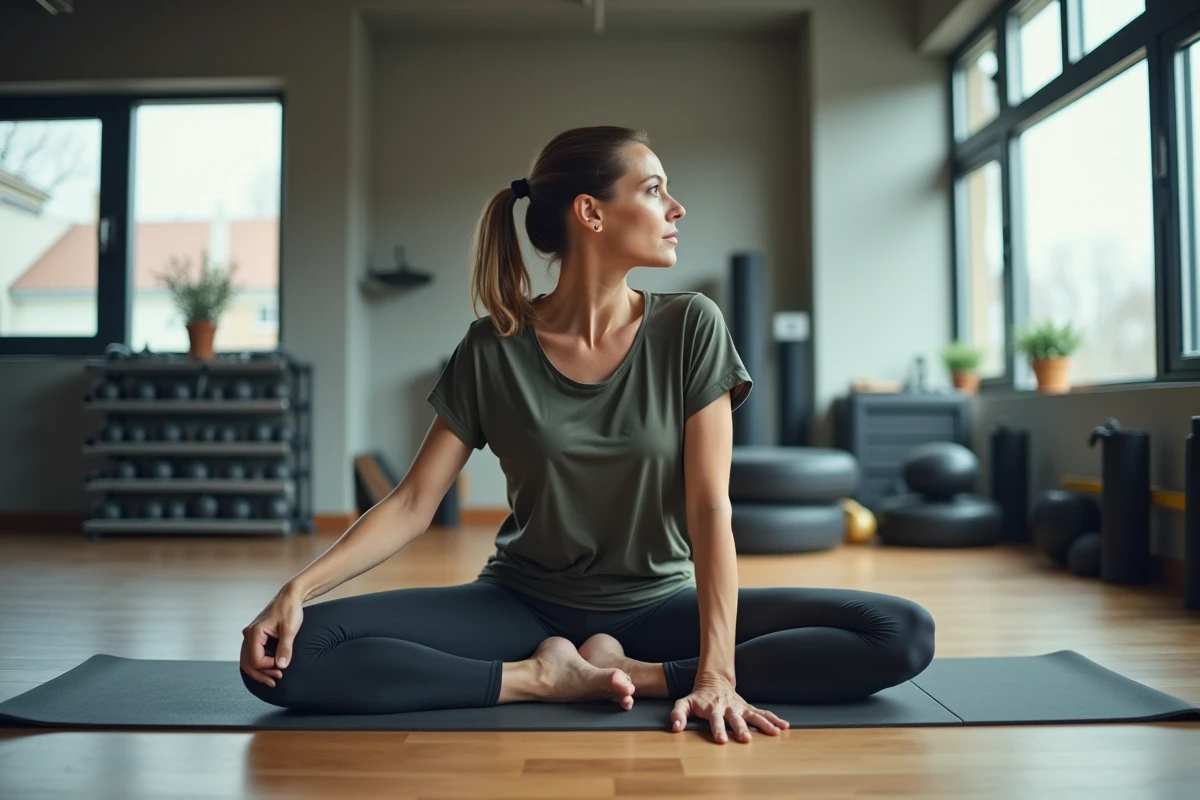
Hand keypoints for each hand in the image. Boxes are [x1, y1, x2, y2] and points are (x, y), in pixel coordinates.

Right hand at [240, 586, 304, 686]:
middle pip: (247, 663)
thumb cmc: (290, 609)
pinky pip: (253, 654)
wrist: (290, 596)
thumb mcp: (290, 629)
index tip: (282, 666)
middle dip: (261, 674)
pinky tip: (270, 669)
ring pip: (248, 660)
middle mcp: (248, 635)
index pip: (256, 660)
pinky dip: (260, 663)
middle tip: (276, 681)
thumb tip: (281, 666)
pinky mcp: (256, 636)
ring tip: (274, 679)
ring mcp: (250, 636)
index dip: (268, 666)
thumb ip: (285, 648)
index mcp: (254, 633)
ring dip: (260, 671)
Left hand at [669, 673, 789, 743]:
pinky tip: (784, 726)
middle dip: (741, 729)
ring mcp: (740, 707)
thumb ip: (678, 714)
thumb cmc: (698, 697)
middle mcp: (728, 708)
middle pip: (735, 719)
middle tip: (746, 739)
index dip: (718, 729)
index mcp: (712, 708)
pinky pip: (762, 713)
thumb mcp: (684, 703)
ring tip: (774, 733)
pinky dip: (773, 719)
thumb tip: (675, 729)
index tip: (722, 740)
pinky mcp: (748, 708)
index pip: (715, 720)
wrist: (713, 680)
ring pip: (753, 715)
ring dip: (763, 724)